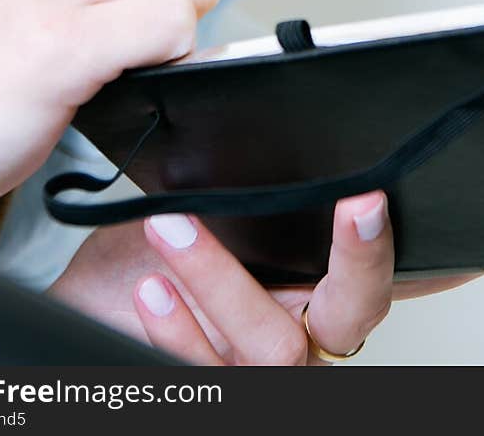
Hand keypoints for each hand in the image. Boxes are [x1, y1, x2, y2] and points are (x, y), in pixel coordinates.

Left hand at [50, 194, 482, 365]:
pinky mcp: (212, 391)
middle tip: (354, 200)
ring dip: (223, 280)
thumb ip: (247, 176)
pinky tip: (153, 290)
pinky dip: (178, 330)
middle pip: (352, 312)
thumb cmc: (157, 257)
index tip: (377, 193)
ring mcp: (257, 370)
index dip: (388, 241)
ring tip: (172, 227)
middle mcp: (304, 336)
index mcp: (319, 289)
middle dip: (355, 256)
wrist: (95, 309)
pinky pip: (207, 375)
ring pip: (271, 345)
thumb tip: (262, 91)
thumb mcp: (210, 208)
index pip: (378, 270)